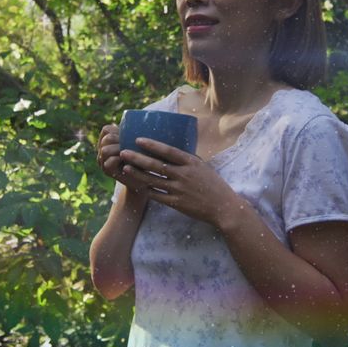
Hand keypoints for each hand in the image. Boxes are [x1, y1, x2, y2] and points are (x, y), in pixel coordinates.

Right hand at [96, 124, 149, 193]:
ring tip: (130, 153)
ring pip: (105, 150)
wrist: (144, 179)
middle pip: (107, 139)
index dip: (118, 130)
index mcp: (107, 142)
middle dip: (120, 141)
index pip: (106, 129)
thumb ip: (135, 133)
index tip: (130, 137)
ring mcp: (103, 162)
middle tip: (132, 146)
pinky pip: (108, 163)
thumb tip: (146, 121)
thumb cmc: (144, 159)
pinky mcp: (108, 172)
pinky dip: (119, 160)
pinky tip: (128, 161)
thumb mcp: (139, 143)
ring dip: (119, 150)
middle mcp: (102, 151)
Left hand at [119, 137, 242, 227]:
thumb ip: (188, 159)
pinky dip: (146, 190)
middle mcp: (184, 175)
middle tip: (123, 152)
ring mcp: (179, 190)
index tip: (138, 139)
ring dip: (137, 174)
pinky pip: (157, 196)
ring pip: (153, 180)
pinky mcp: (177, 203)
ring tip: (125, 167)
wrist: (223, 207)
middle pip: (156, 165)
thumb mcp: (203, 167)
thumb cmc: (214, 185)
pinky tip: (136, 185)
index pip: (168, 151)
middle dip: (138, 158)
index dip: (152, 145)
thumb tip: (172, 149)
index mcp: (191, 163)